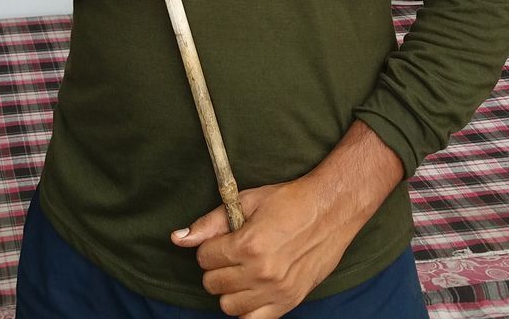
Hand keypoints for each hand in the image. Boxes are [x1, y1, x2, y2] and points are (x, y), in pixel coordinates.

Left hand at [171, 123, 403, 318]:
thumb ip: (210, 223)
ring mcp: (276, 291)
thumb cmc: (288, 201)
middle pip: (213, 284)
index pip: (204, 258)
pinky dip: (247, 309)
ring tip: (241, 271)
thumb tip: (178, 238)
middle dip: (216, 267)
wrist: (330, 210)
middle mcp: (261, 272)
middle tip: (231, 254)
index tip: (221, 240)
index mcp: (248, 244)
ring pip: (228, 306)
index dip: (209, 247)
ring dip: (229, 289)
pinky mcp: (289, 302)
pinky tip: (251, 290)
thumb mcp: (247, 201)